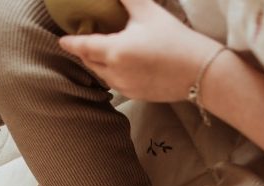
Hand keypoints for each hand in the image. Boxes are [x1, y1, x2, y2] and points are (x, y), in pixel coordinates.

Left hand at [58, 0, 221, 102]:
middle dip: (84, 52)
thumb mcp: (148, 12)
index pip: (82, 47)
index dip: (70, 43)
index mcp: (114, 51)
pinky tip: (121, 64)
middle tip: (84, 40)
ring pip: (102, 74)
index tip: (62, 40)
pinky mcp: (136, 96)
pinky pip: (116, 84)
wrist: (201, 72)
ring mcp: (125, 87)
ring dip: (98, 63)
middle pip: (89, 62)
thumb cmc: (175, 40)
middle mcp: (115, 72)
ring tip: (102, 51)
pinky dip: (112, 73)